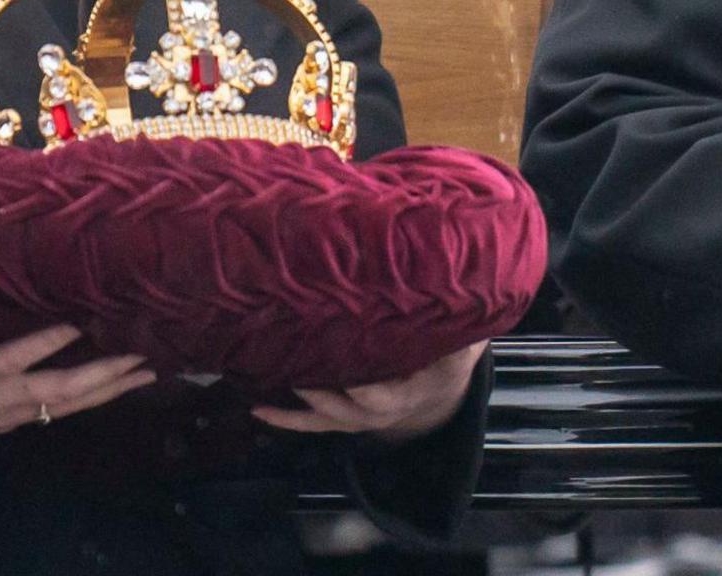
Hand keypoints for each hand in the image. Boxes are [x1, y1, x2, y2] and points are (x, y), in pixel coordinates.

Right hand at [0, 273, 154, 454]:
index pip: (25, 356)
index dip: (58, 338)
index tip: (89, 318)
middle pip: (63, 392)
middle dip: (107, 376)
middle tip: (145, 358)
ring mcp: (1, 418)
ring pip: (64, 408)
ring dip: (106, 392)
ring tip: (144, 375)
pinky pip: (51, 414)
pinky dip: (83, 402)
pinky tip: (104, 390)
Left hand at [250, 340, 487, 443]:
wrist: (440, 381)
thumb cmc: (448, 354)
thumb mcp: (461, 345)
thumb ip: (456, 329)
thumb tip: (454, 298)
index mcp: (411, 392)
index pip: (386, 397)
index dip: (366, 392)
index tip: (349, 379)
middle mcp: (383, 411)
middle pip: (351, 412)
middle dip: (325, 398)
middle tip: (301, 378)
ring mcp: (361, 416)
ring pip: (328, 420)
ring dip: (296, 415)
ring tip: (263, 404)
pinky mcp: (345, 414)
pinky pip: (315, 422)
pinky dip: (288, 419)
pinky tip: (260, 409)